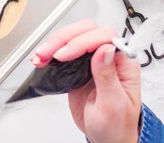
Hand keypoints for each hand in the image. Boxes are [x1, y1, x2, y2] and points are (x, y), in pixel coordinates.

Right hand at [30, 19, 141, 142]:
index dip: (82, 42)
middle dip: (64, 39)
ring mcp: (91, 60)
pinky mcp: (77, 67)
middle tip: (49, 53)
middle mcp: (108, 57)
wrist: (107, 137)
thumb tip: (105, 49)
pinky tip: (40, 59)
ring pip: (73, 37)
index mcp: (124, 64)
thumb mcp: (113, 105)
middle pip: (87, 31)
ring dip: (54, 43)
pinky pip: (62, 51)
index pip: (105, 37)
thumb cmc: (117, 125)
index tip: (65, 55)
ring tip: (40, 57)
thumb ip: (108, 77)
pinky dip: (49, 53)